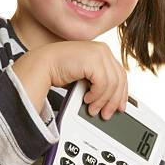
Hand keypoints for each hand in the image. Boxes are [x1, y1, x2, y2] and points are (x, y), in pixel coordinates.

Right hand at [13, 41, 127, 119]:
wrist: (42, 65)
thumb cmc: (60, 71)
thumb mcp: (85, 76)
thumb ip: (98, 82)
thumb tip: (112, 99)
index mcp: (103, 52)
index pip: (120, 74)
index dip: (122, 93)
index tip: (120, 107)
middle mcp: (103, 50)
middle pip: (119, 79)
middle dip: (114, 100)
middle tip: (107, 114)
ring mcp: (99, 53)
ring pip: (112, 84)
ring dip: (103, 100)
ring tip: (93, 109)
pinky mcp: (93, 59)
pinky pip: (103, 83)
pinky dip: (96, 95)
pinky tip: (87, 99)